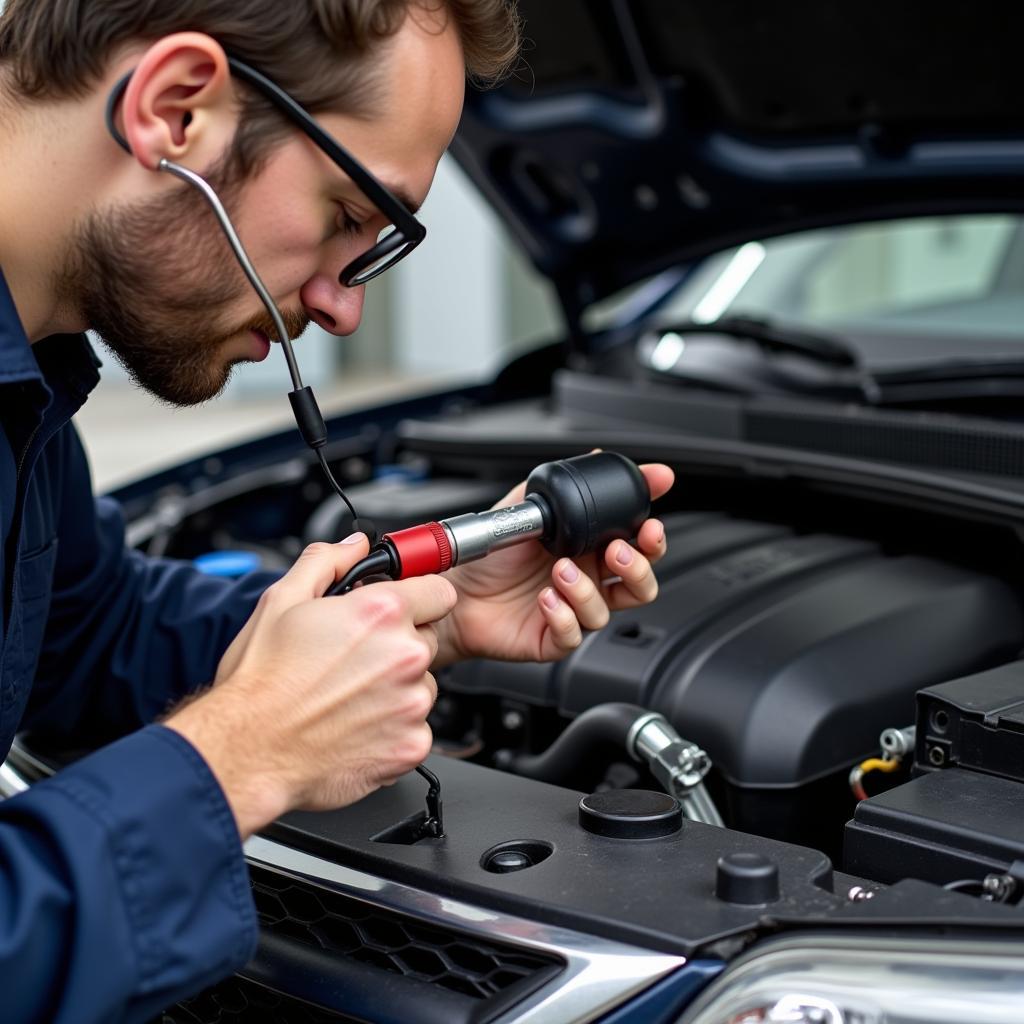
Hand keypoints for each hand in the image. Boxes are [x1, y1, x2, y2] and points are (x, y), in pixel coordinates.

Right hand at [165, 535, 456, 838]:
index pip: (439, 593)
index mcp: (381, 613)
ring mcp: (412, 704)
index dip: (418, 600)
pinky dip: (393, 729)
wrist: (247, 750)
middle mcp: (405, 656)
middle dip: (399, 645)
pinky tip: (354, 725)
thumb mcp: (281, 601)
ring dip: (397, 689)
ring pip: (422, 685)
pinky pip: (416, 728)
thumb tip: (354, 545)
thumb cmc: (260, 681)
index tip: (401, 611)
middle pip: (427, 640)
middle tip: (354, 660)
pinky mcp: (411, 745)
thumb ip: (328, 562)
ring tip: (348, 697)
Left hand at [434, 463, 673, 665]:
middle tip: (616, 550)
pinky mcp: (553, 639)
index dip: (652, 538)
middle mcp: (586, 583)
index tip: (651, 522)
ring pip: (607, 611)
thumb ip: (563, 485)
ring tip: (560, 571)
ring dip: (587, 590)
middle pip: (639, 585)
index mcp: (588, 552)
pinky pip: (574, 635)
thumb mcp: (526, 508)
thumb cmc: (491, 557)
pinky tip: (546, 599)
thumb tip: (597, 455)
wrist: (455, 591)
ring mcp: (572, 612)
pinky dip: (564, 616)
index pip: (637, 547)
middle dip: (639, 567)